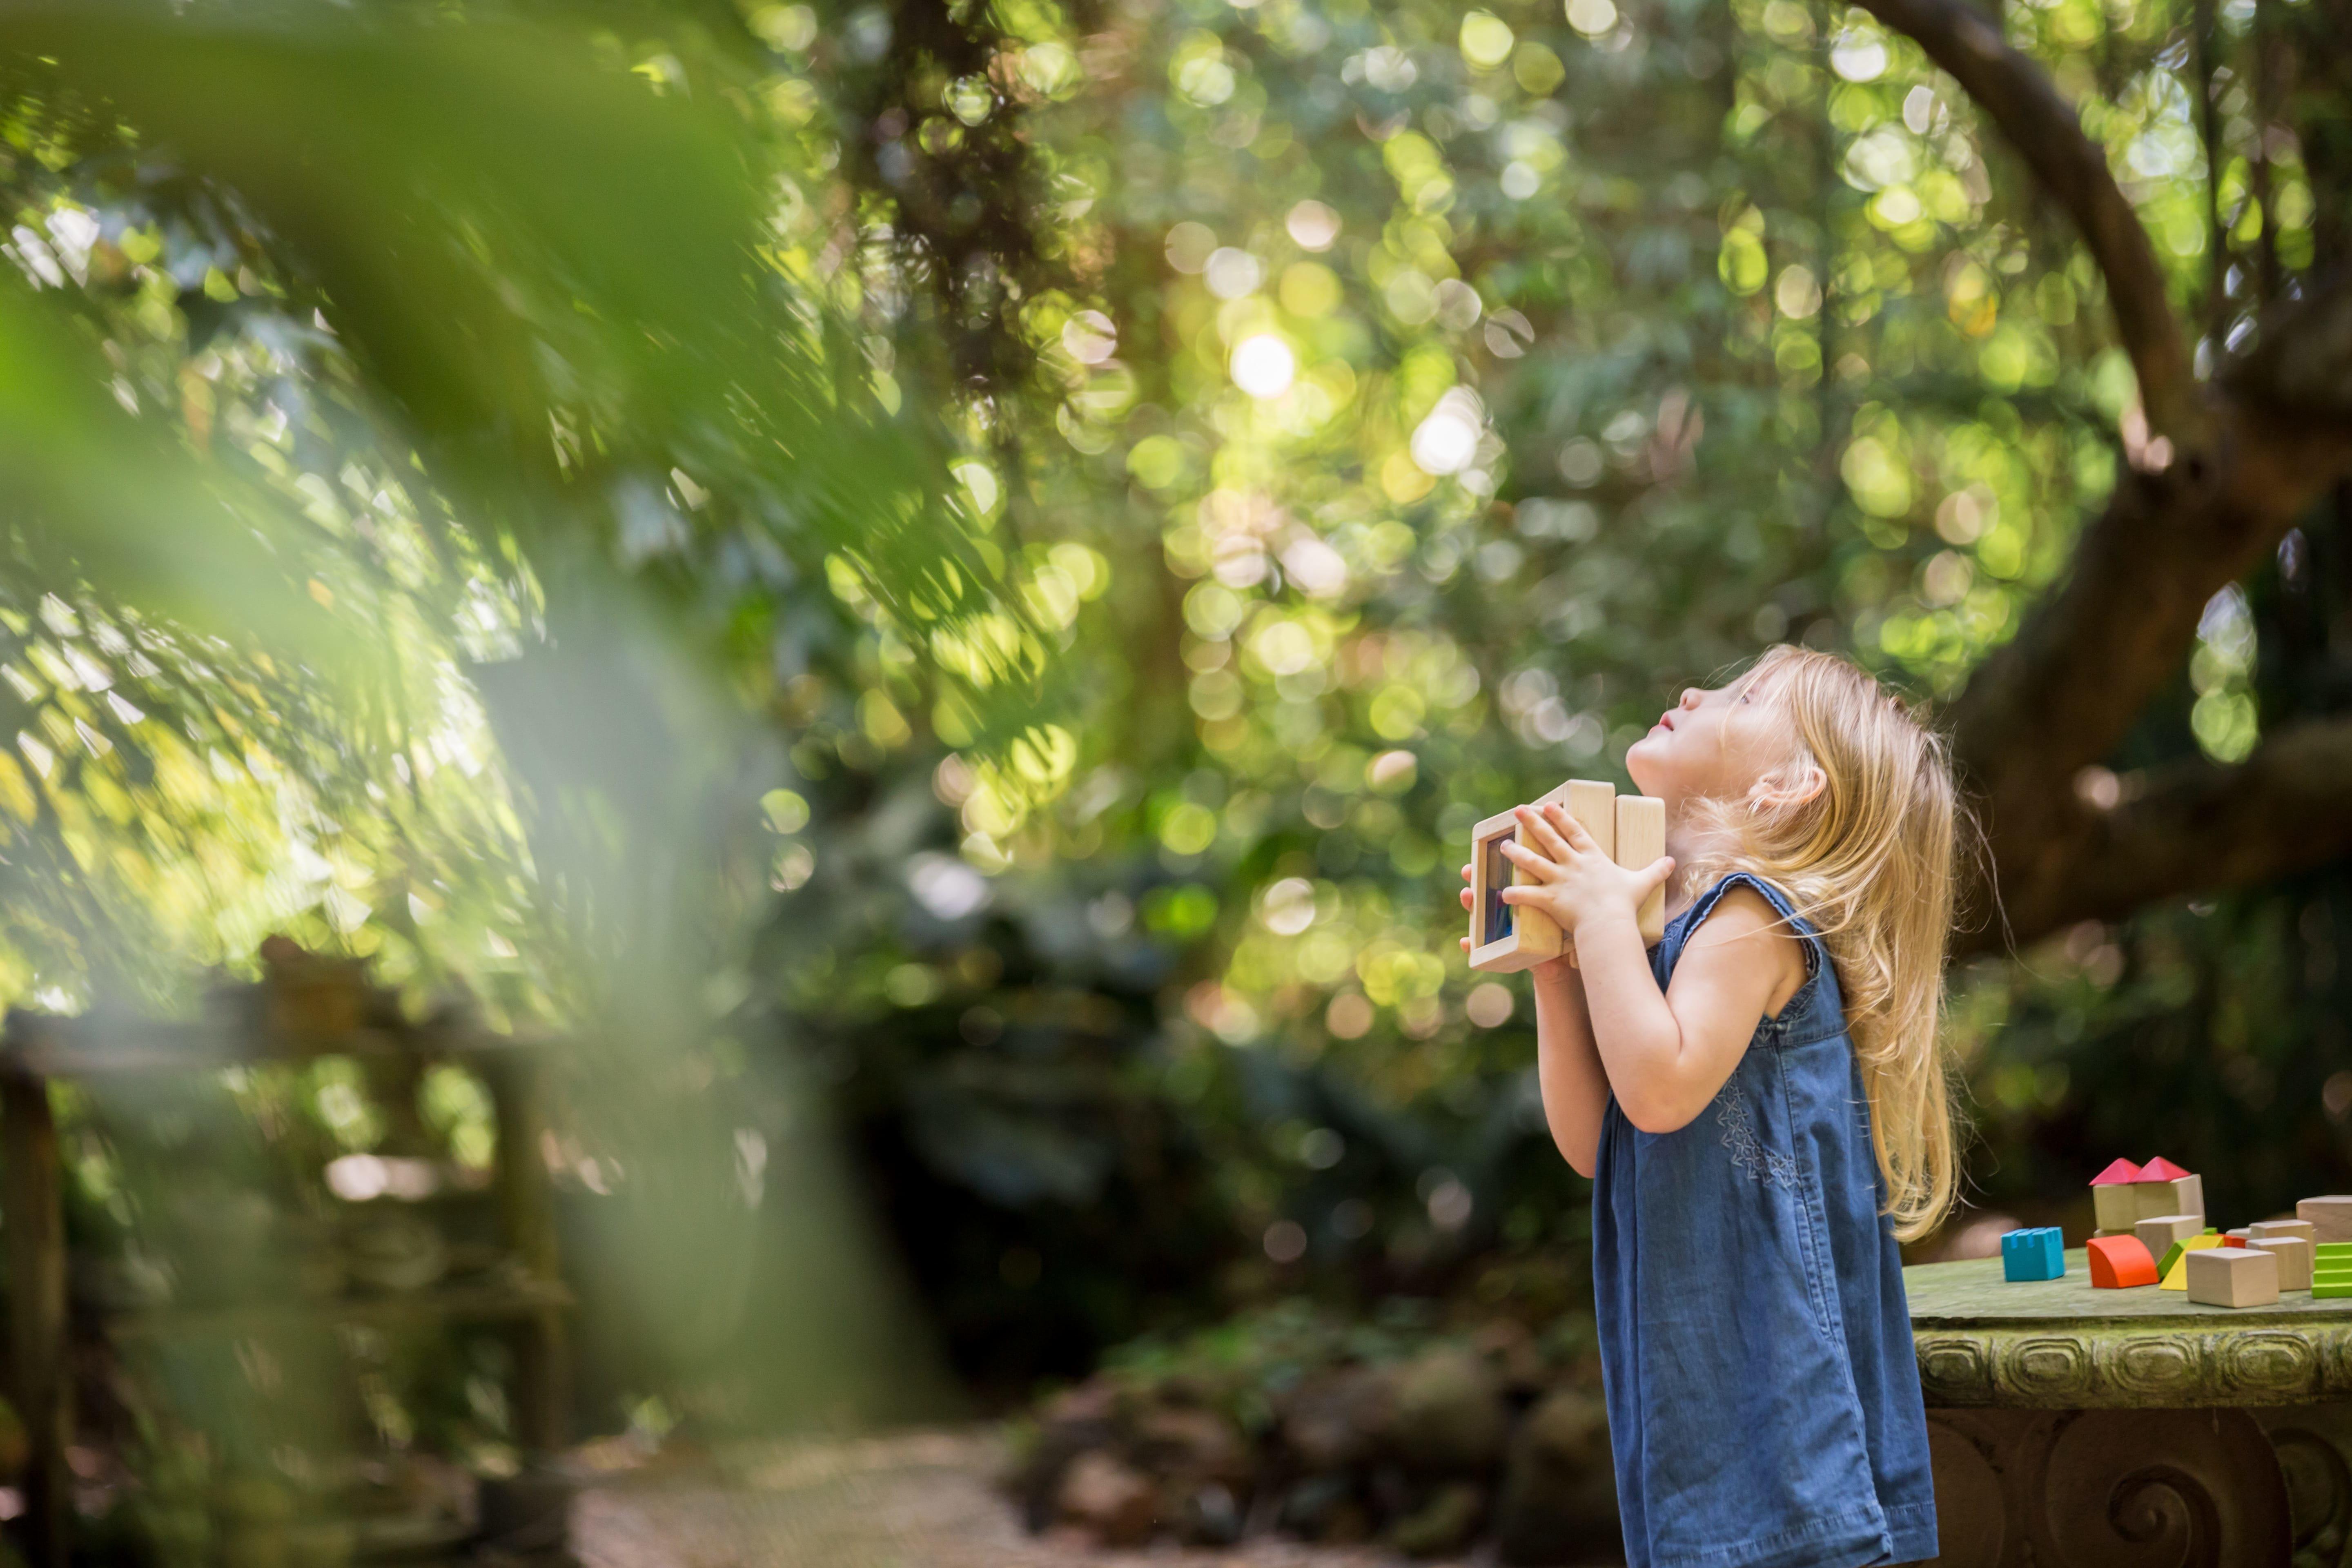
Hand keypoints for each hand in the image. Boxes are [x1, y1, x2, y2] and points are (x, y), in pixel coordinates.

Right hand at [1460, 860, 1582, 972]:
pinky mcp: (1501, 950)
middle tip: (1468, 869)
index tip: (1491, 848)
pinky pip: (1481, 948)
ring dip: (1470, 904)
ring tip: (1466, 896)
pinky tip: (1464, 942)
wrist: (1564, 966)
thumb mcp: (1566, 908)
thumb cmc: (1566, 935)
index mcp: (1528, 895)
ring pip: (1481, 914)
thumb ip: (1566, 886)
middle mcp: (1512, 910)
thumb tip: (1569, 858)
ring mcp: (1504, 929)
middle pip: (1490, 890)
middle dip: (1477, 878)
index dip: (1500, 863)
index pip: (1511, 876)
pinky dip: (1470, 945)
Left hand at [1499, 802, 1673, 947]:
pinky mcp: (1550, 899)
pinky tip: (1502, 892)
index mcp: (1592, 858)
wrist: (1609, 922)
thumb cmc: (1624, 904)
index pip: (1574, 831)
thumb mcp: (1642, 884)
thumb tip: (1672, 862)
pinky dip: (1515, 894)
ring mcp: (1559, 881)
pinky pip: (1528, 895)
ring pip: (1533, 862)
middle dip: (1532, 823)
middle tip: (1517, 810)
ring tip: (1503, 846)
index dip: (1560, 817)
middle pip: (1549, 839)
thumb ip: (1655, 871)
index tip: (1547, 805)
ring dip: (1517, 853)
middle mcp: (1573, 865)